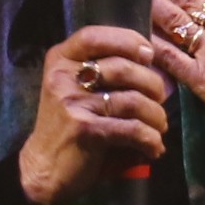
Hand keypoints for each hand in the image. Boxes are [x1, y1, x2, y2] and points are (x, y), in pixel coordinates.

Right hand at [18, 25, 171, 204]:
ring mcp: (72, 103)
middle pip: (123, 68)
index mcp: (60, 60)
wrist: (43, 168)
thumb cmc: (67, 126)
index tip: (149, 55)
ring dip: (156, 116)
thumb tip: (154, 65)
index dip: (127, 40)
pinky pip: (132, 128)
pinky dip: (150, 139)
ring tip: (159, 127)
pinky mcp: (84, 130)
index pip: (94, 36)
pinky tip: (154, 148)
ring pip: (132, 100)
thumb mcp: (76, 89)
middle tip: (160, 100)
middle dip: (152, 84)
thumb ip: (103, 72)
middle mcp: (63, 77)